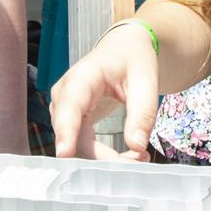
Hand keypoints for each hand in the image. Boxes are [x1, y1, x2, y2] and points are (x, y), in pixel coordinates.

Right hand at [50, 21, 158, 160]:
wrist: (125, 49)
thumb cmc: (133, 59)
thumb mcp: (146, 80)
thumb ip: (143, 113)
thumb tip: (136, 145)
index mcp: (82, 76)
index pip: (70, 105)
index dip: (66, 131)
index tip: (64, 154)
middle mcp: (65, 94)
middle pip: (72, 134)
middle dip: (102, 156)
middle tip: (138, 160)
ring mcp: (64, 109)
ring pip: (75, 145)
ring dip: (104, 159)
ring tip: (138, 156)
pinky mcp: (70, 121)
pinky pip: (80, 146)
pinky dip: (102, 156)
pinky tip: (127, 155)